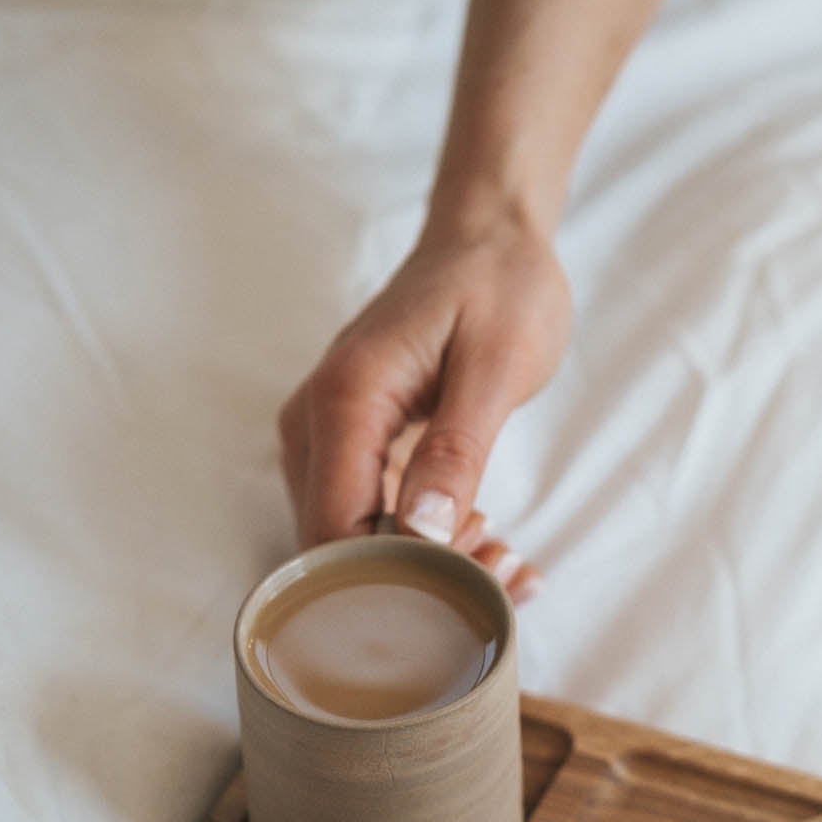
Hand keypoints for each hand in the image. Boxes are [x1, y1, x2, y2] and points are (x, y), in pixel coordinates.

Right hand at [278, 204, 569, 601]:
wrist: (488, 239)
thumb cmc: (498, 288)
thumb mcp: (497, 364)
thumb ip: (458, 448)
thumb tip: (425, 531)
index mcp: (344, 399)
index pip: (335, 531)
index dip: (395, 579)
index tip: (472, 583)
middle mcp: (314, 422)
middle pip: (337, 544)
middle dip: (415, 582)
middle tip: (503, 576)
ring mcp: (325, 437)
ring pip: (353, 540)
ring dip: (426, 570)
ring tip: (507, 562)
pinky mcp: (350, 447)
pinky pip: (372, 518)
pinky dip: (428, 544)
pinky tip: (490, 546)